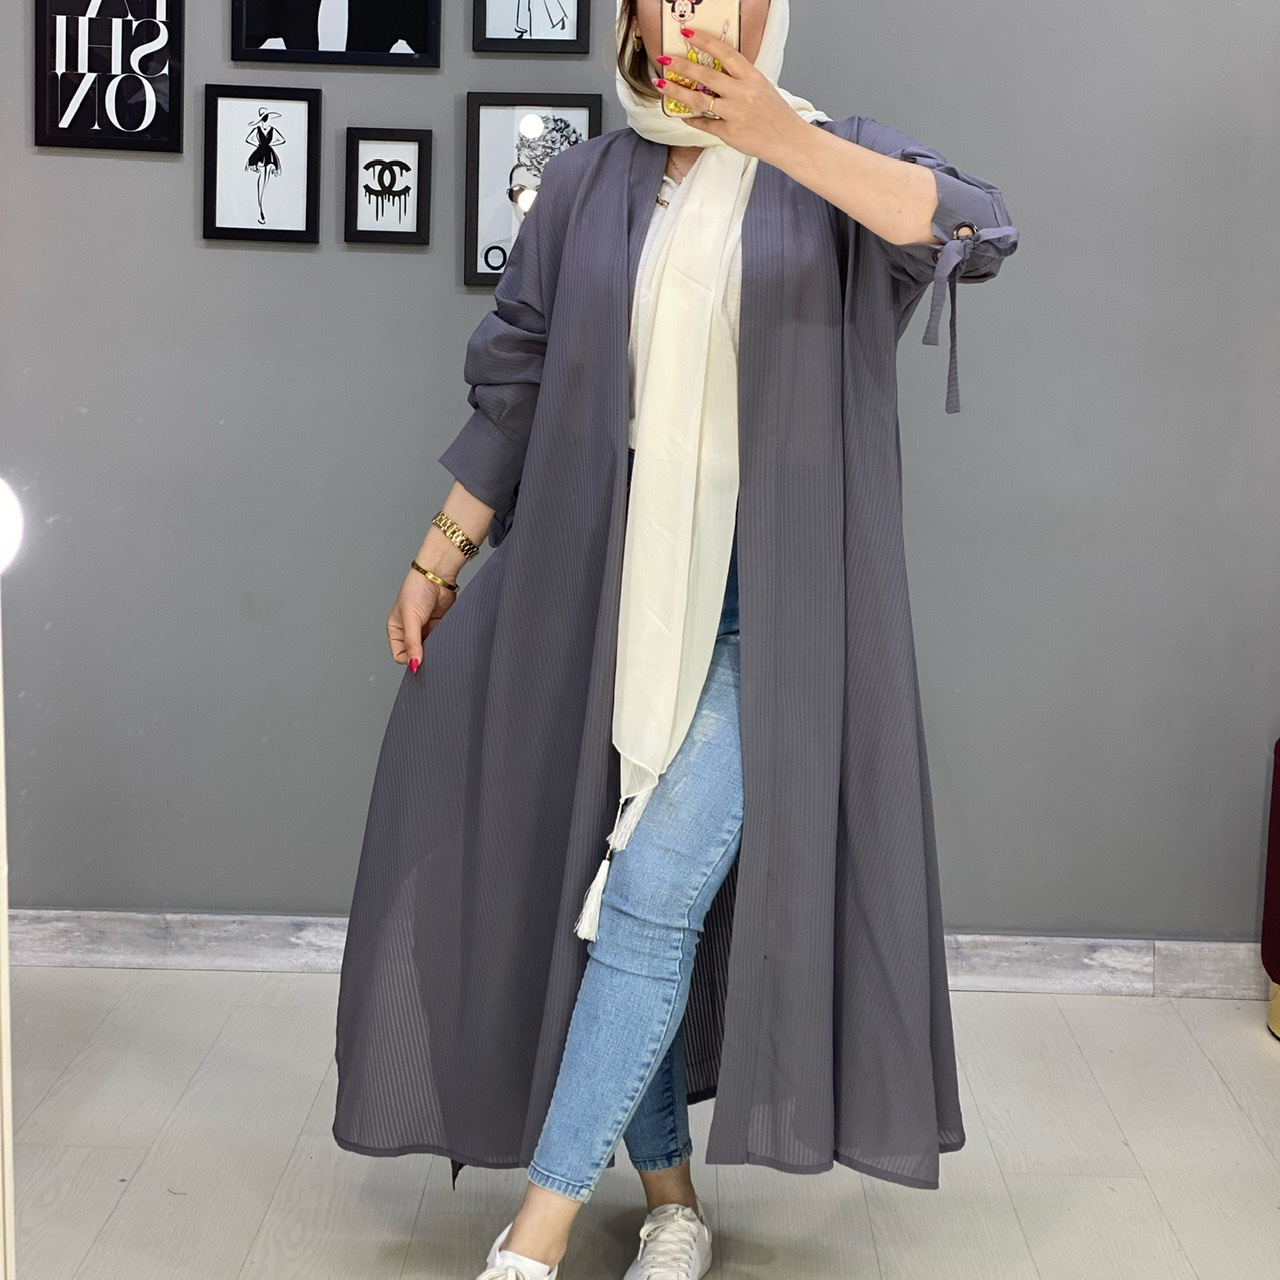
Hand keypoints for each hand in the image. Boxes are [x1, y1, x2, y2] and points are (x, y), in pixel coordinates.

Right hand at [387, 569, 456, 672]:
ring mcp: (425, 629)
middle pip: (415, 653)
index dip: (409, 660)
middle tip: (432, 656)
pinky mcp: (438, 625)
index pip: (400, 655)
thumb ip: (412, 643)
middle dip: (423, 656)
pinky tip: (446, 640)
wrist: (437, 575)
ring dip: (434, 649)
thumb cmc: (417, 589)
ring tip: (439, 645)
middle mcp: (409, 631)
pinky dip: (443, 642)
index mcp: (396, 630)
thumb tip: (413, 664)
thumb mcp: (411, 619)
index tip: (420, 660)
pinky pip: (440, 640)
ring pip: (429, 648)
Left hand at [655, 26, 809, 166]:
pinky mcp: (729, 133)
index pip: (725, 52)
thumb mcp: (762, 88)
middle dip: (682, 65)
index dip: (705, 40)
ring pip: (699, 99)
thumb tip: (715, 71)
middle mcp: (743, 93)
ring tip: (662, 85)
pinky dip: (692, 119)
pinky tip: (682, 115)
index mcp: (752, 77)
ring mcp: (735, 114)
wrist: (790, 141)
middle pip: (706, 75)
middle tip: (665, 59)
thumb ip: (740, 79)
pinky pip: (704, 124)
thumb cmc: (777, 115)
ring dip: (677, 91)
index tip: (688, 33)